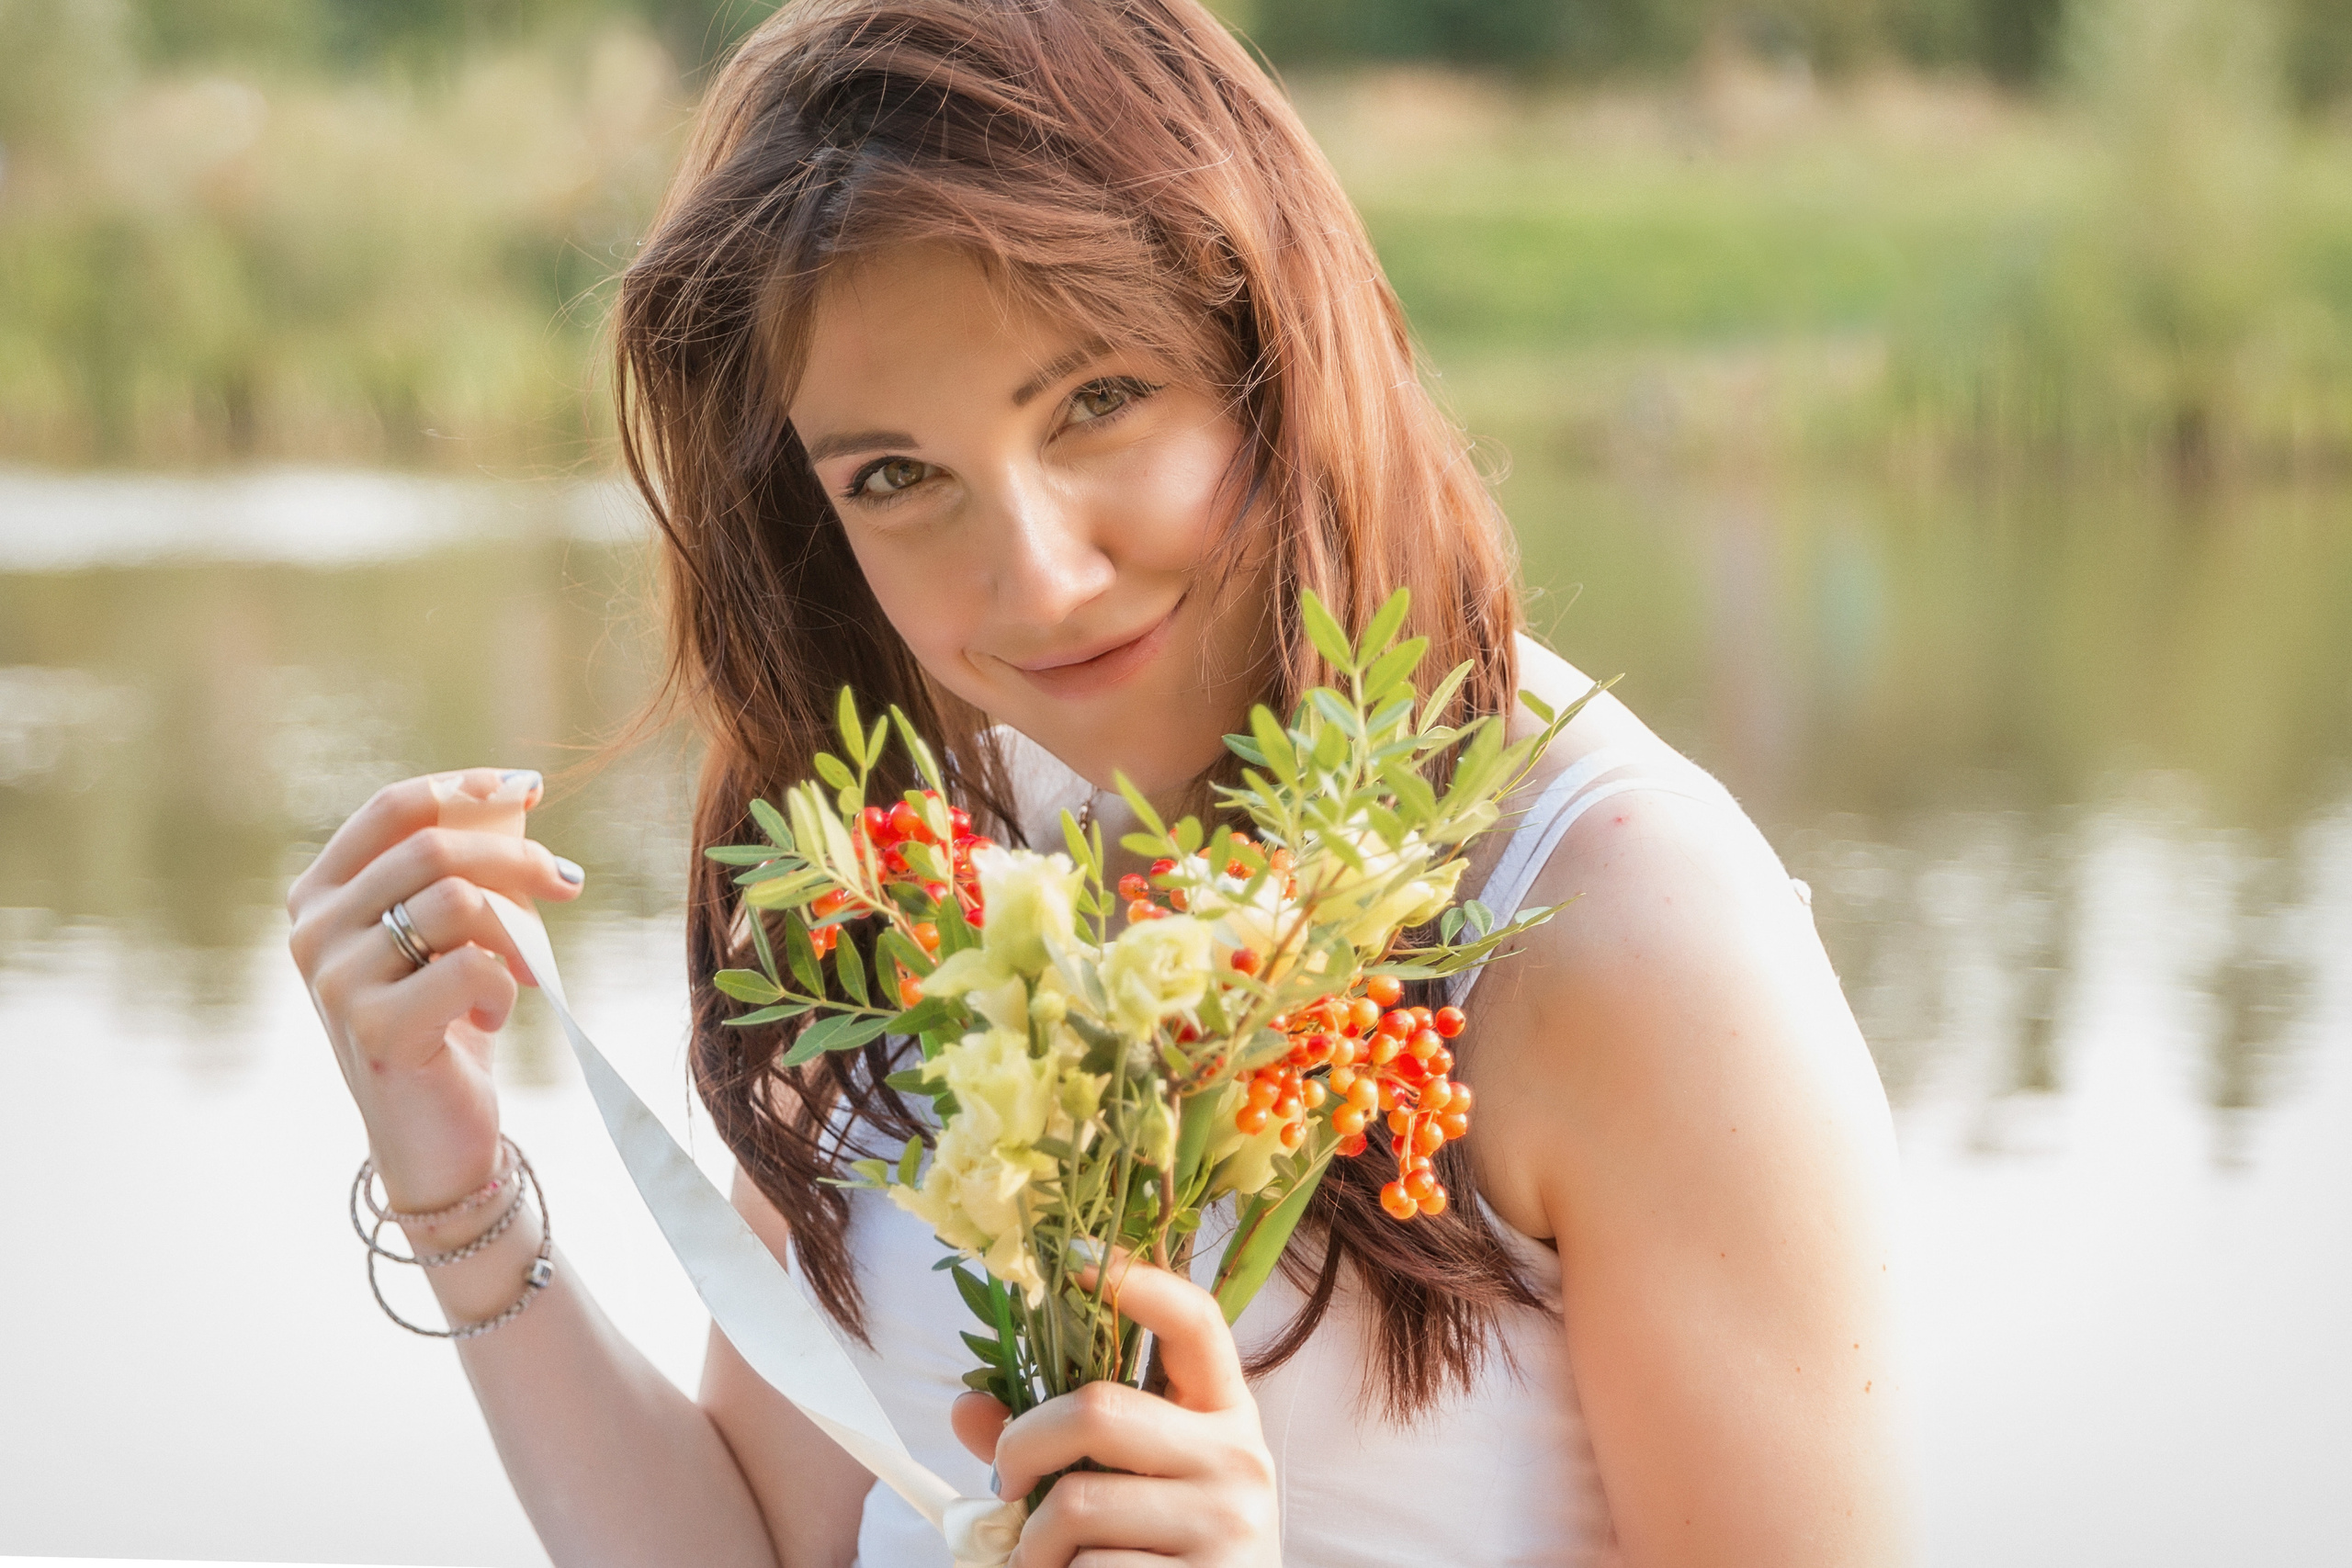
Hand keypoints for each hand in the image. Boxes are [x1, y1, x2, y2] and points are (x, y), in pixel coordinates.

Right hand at [285, 767, 582, 1210]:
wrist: (434, 1129)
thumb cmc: (447, 1017)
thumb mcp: (448, 930)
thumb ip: (461, 863)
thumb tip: (513, 793)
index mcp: (319, 894)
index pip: (391, 809)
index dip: (464, 789)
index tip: (526, 787)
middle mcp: (313, 931)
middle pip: (435, 848)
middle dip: (519, 859)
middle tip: (569, 884)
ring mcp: (336, 981)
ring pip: (458, 902)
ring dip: (518, 930)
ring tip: (526, 968)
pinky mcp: (376, 1030)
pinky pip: (472, 968)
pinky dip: (504, 986)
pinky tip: (494, 1013)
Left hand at [951, 1250, 1280, 1567]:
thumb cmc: (1161, 1552)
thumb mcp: (1124, 1486)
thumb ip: (1052, 1442)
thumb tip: (966, 1406)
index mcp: (1222, 1414)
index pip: (1196, 1321)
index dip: (1137, 1281)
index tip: (1075, 1261)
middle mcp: (1239, 1458)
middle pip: (1098, 1409)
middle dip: (1022, 1446)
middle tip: (1003, 1483)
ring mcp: (1228, 1524)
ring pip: (1078, 1504)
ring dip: (1032, 1543)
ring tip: (1040, 1560)